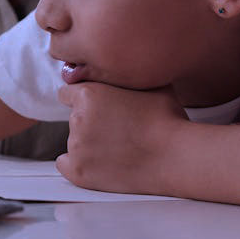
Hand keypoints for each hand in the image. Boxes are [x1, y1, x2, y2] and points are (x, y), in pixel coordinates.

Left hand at [56, 82, 186, 194]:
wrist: (174, 157)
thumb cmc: (166, 119)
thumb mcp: (148, 83)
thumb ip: (124, 75)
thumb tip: (123, 66)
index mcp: (88, 94)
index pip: (67, 93)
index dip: (85, 99)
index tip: (98, 108)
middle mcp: (77, 119)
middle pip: (74, 118)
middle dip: (91, 122)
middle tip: (117, 129)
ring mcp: (76, 147)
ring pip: (75, 142)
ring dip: (90, 144)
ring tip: (119, 148)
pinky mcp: (79, 171)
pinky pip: (65, 165)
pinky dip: (79, 164)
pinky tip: (100, 163)